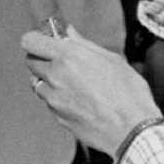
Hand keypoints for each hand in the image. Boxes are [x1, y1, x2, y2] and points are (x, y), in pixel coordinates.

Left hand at [23, 25, 160, 156]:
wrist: (132, 130)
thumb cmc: (128, 93)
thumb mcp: (112, 60)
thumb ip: (84, 45)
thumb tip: (68, 33)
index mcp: (68, 57)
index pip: (30, 41)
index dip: (37, 39)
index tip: (47, 41)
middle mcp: (55, 76)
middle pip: (31, 62)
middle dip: (42, 59)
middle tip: (61, 61)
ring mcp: (54, 99)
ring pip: (39, 84)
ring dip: (49, 81)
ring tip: (73, 83)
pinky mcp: (58, 117)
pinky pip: (50, 103)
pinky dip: (59, 99)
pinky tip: (80, 101)